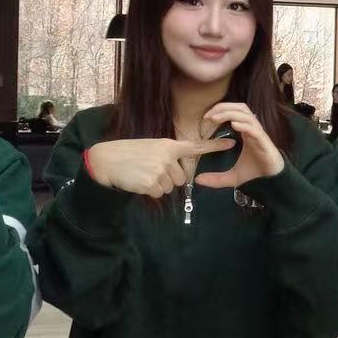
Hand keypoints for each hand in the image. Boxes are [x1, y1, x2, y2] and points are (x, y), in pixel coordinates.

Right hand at [84, 137, 233, 197]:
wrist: (107, 160)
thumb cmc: (129, 153)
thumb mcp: (151, 148)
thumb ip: (167, 156)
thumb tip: (178, 172)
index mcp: (168, 145)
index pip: (195, 146)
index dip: (214, 147)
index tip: (230, 144)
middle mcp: (167, 157)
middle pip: (181, 178)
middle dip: (168, 179)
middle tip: (151, 171)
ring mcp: (159, 170)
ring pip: (170, 187)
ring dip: (158, 185)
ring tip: (143, 174)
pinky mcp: (151, 184)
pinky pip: (158, 193)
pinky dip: (149, 191)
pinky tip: (138, 181)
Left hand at [194, 103, 284, 187]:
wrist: (273, 183)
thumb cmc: (256, 174)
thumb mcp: (232, 177)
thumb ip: (215, 178)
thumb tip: (197, 180)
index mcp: (246, 132)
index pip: (235, 112)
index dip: (221, 110)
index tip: (206, 117)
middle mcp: (253, 130)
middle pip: (241, 108)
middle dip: (224, 107)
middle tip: (209, 115)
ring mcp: (259, 135)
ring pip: (247, 115)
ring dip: (231, 114)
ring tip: (216, 118)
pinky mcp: (265, 143)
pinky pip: (255, 130)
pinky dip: (244, 125)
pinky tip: (234, 125)